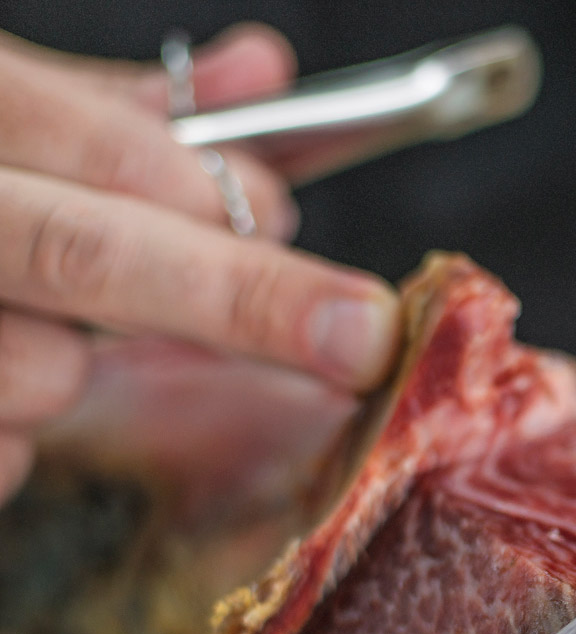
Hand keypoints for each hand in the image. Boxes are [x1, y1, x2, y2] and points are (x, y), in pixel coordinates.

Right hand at [0, 25, 400, 501]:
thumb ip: (104, 105)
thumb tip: (263, 73)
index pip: (69, 131)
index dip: (193, 183)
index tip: (275, 216)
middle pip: (83, 253)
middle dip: (242, 300)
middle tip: (357, 336)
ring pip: (39, 373)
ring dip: (71, 368)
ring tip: (20, 328)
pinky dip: (8, 434)